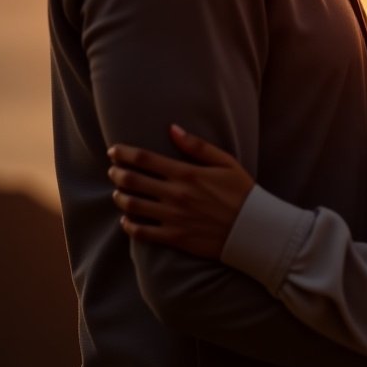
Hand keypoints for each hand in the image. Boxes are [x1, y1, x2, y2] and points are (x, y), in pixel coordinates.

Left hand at [107, 125, 254, 258]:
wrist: (253, 230)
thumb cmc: (241, 192)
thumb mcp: (225, 162)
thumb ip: (197, 145)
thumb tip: (172, 129)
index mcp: (187, 173)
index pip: (145, 159)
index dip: (124, 153)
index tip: (114, 150)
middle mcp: (176, 194)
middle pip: (133, 181)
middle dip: (117, 173)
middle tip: (113, 171)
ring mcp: (173, 217)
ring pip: (133, 206)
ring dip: (120, 198)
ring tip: (118, 193)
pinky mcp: (175, 237)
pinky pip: (143, 233)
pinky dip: (129, 225)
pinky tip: (127, 220)